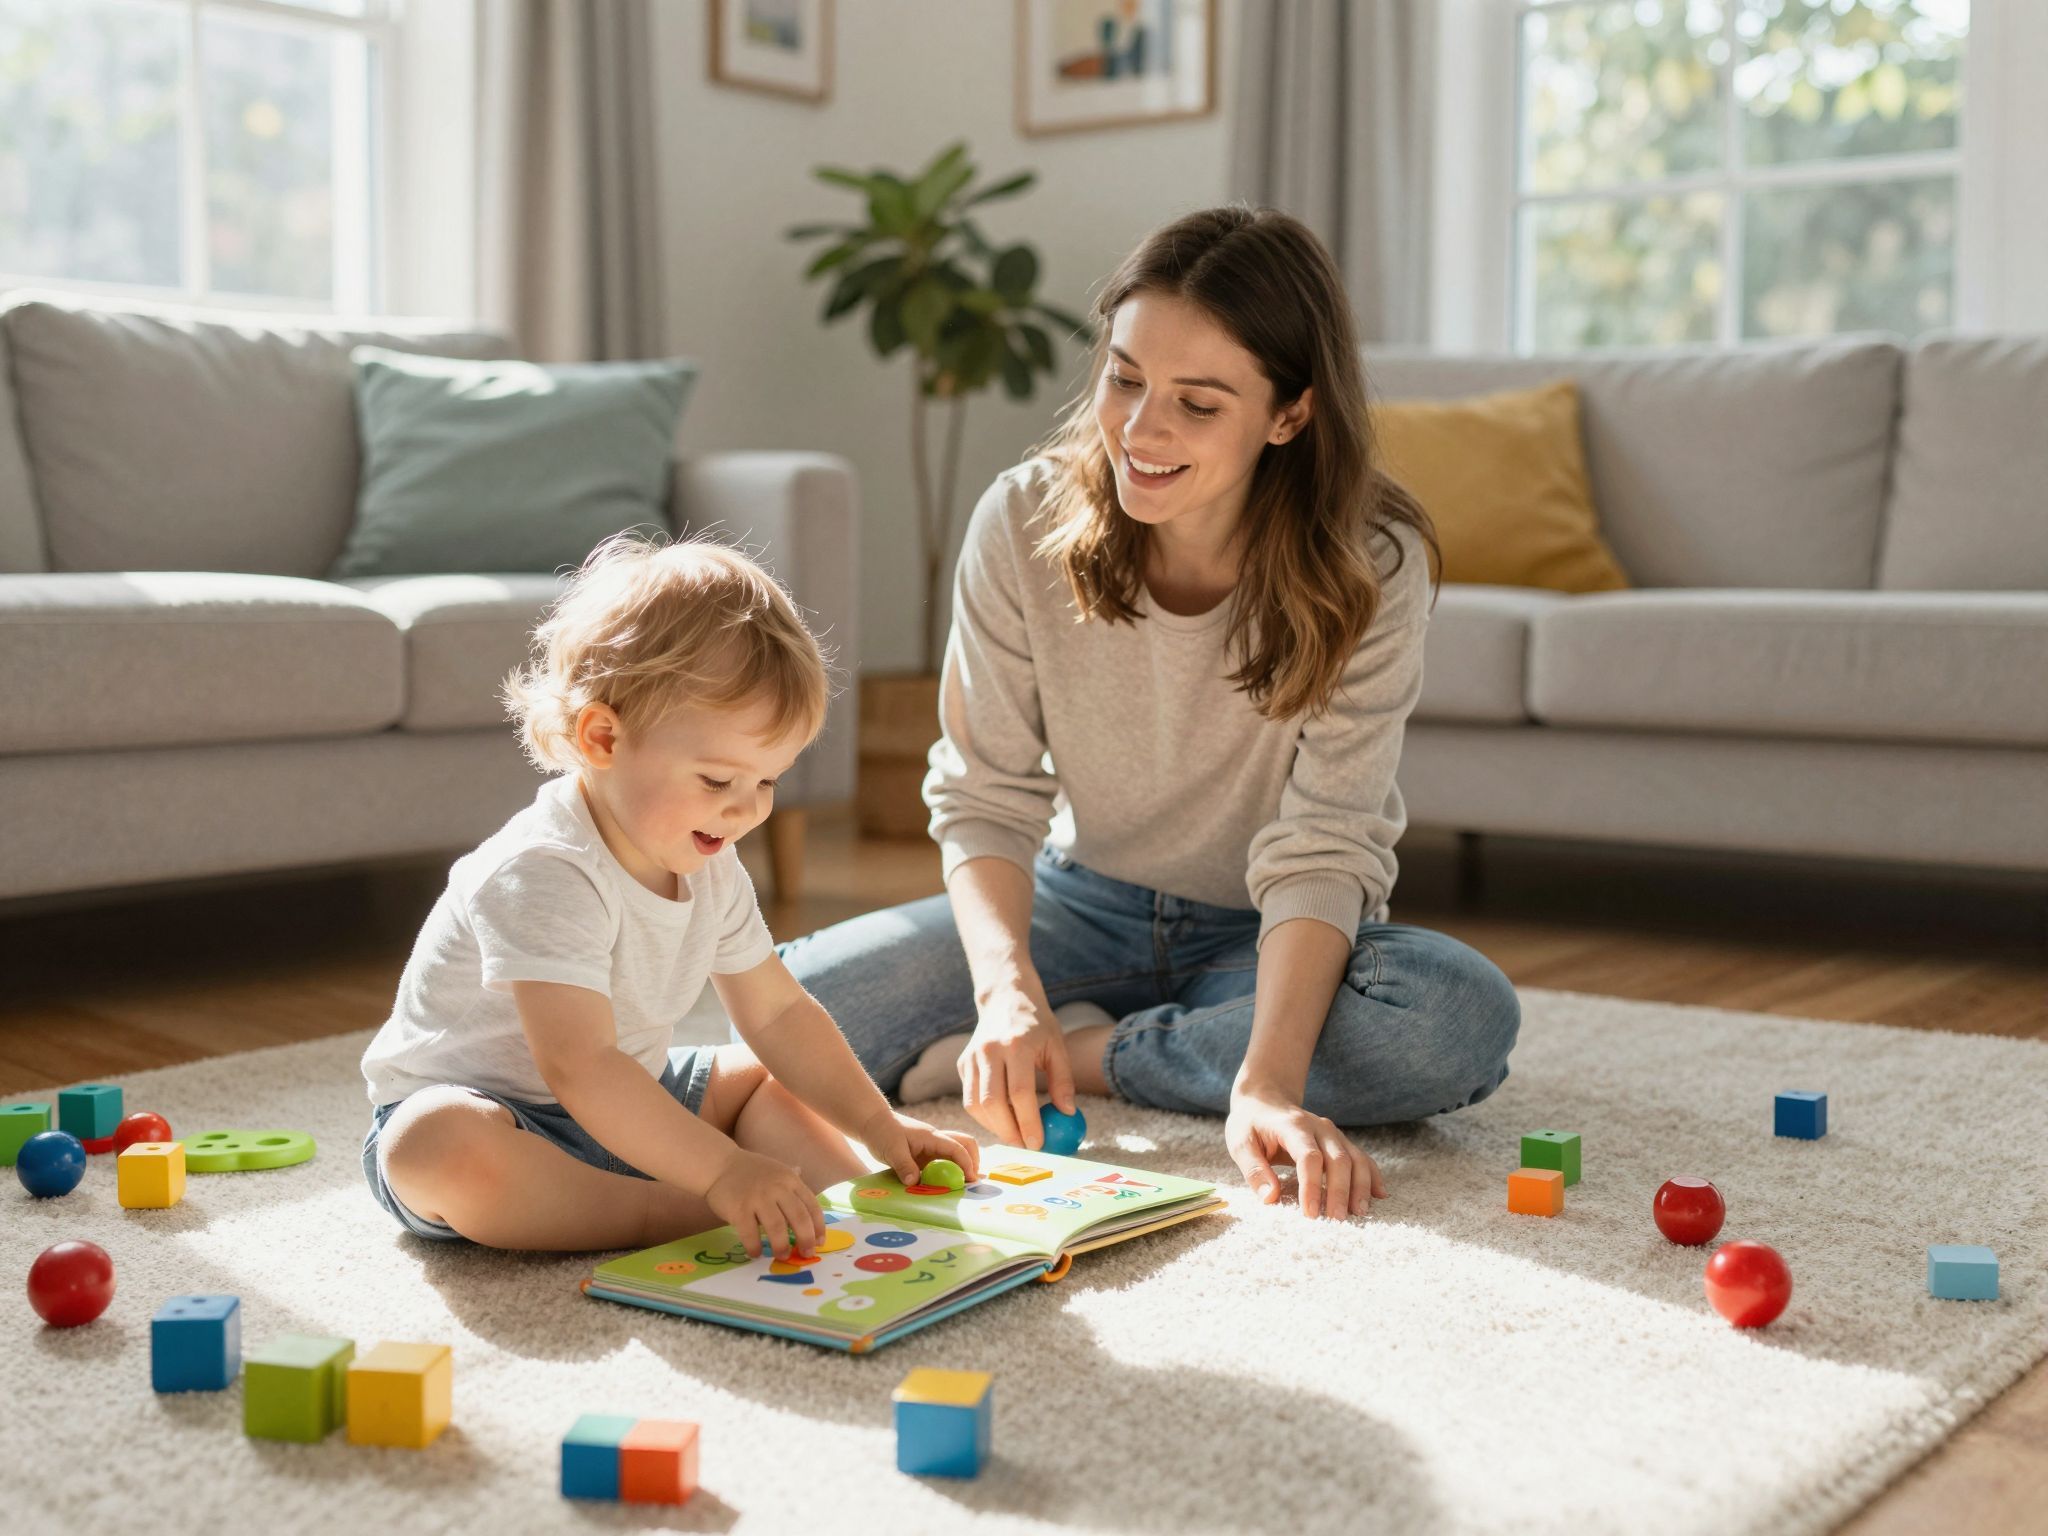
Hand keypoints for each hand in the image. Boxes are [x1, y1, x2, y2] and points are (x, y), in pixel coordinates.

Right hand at [703, 1147, 827, 1259]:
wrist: (719, 1164)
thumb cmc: (751, 1170)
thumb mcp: (778, 1170)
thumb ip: (793, 1184)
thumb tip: (808, 1200)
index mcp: (790, 1180)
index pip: (811, 1206)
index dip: (818, 1227)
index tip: (819, 1242)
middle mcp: (777, 1188)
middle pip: (799, 1218)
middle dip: (805, 1240)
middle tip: (805, 1254)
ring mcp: (758, 1198)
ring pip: (777, 1228)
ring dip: (782, 1246)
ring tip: (782, 1256)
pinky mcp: (739, 1209)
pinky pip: (750, 1234)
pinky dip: (755, 1247)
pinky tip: (756, 1253)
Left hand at [859, 1107, 980, 1185]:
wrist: (874, 1123)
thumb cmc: (883, 1132)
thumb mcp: (892, 1150)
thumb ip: (904, 1166)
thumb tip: (915, 1183)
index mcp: (932, 1137)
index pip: (956, 1148)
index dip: (966, 1163)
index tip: (970, 1179)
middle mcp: (936, 1141)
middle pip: (965, 1144)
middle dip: (972, 1161)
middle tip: (971, 1181)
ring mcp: (932, 1147)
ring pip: (956, 1152)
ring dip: (962, 1165)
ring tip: (961, 1184)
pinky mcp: (925, 1155)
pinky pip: (943, 1161)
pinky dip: (949, 1171)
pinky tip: (944, 1184)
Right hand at [958, 978, 1074, 1148]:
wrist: (1005, 998)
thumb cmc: (1037, 1025)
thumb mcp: (1057, 1046)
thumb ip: (1063, 1080)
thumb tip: (1067, 1113)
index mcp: (1016, 1045)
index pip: (1019, 1093)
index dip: (1028, 1122)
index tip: (1039, 1143)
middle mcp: (989, 1051)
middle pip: (992, 1103)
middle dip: (1008, 1132)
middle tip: (1025, 1146)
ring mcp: (971, 1057)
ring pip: (975, 1105)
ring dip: (994, 1127)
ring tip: (1015, 1135)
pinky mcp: (962, 1063)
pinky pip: (969, 1098)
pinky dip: (984, 1115)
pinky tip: (1002, 1118)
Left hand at [1225, 1088, 1387, 1219]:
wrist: (1266, 1099)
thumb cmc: (1250, 1124)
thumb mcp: (1240, 1143)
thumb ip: (1254, 1169)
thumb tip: (1270, 1198)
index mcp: (1292, 1126)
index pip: (1308, 1156)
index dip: (1311, 1186)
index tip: (1310, 1213)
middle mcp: (1318, 1127)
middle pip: (1338, 1159)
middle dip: (1340, 1191)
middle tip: (1337, 1220)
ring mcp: (1333, 1133)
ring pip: (1355, 1158)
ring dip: (1360, 1186)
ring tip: (1360, 1213)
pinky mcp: (1340, 1141)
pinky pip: (1362, 1157)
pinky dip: (1372, 1176)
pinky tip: (1380, 1195)